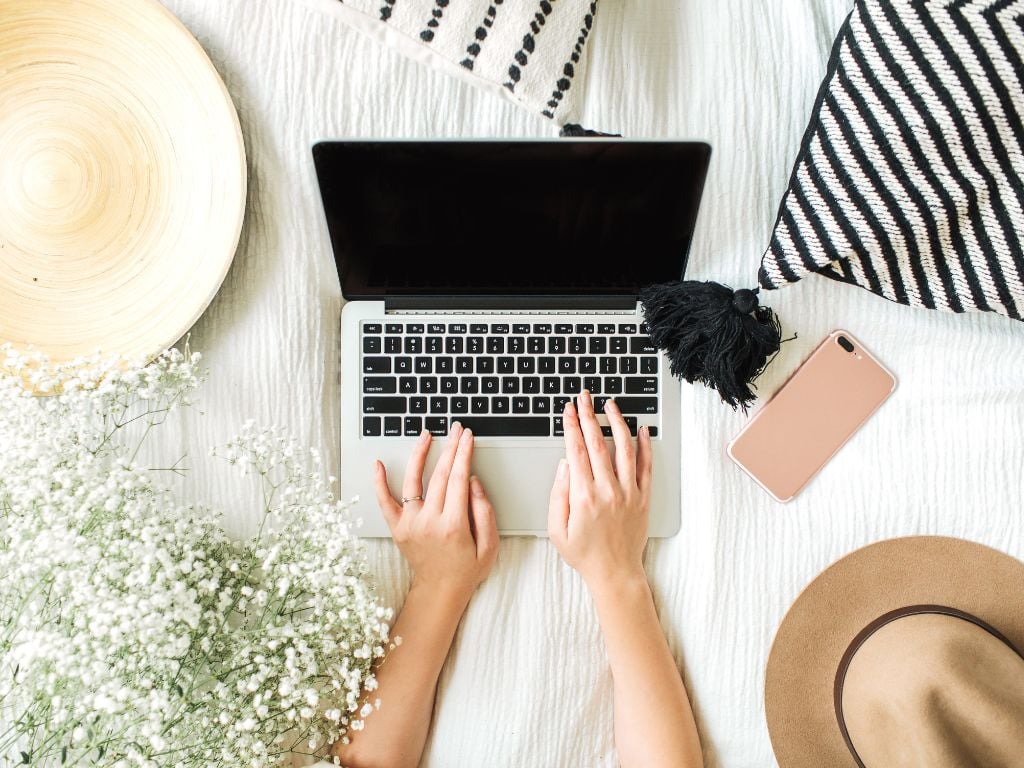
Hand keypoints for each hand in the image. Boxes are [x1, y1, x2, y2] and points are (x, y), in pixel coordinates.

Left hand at [374, 423, 498, 600]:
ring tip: (426, 435)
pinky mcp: (397, 528)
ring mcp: (410, 524)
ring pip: (412, 481)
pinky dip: (379, 482)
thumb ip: (484, 512)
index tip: (468, 437)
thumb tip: (473, 481)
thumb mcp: (489, 545)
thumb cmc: (467, 569)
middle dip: (450, 448)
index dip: (464, 454)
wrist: (440, 591)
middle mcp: (429, 522)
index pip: (458, 479)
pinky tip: (379, 463)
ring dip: (419, 454)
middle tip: (456, 430)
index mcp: (453, 525)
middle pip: (439, 475)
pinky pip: (385, 502)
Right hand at [547, 390, 652, 590]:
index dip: (571, 426)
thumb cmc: (584, 554)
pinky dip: (645, 446)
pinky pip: (646, 467)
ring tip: (611, 405)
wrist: (615, 573)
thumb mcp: (556, 530)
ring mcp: (628, 493)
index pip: (576, 450)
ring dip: (617, 422)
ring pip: (624, 448)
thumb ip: (557, 495)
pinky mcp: (643, 498)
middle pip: (598, 442)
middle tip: (585, 397)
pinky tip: (641, 429)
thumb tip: (565, 465)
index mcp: (583, 497)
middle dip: (589, 415)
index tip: (568, 410)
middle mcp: (608, 491)